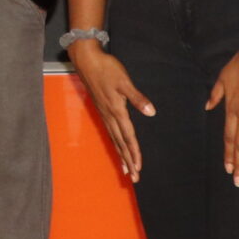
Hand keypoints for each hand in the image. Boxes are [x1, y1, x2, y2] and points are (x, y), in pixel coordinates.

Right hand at [68, 42, 154, 182]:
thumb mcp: (124, 81)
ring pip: (114, 140)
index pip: (128, 136)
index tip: (138, 167)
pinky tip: (117, 147)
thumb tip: (151, 111)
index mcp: (117, 110)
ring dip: (121, 155)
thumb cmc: (107, 69)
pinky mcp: (102, 110)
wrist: (87, 60)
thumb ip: (137, 98)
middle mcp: (110, 116)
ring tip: (126, 170)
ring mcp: (105, 114)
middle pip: (121, 143)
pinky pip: (110, 133)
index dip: (134, 152)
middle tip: (133, 178)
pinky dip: (115, 144)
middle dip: (128, 161)